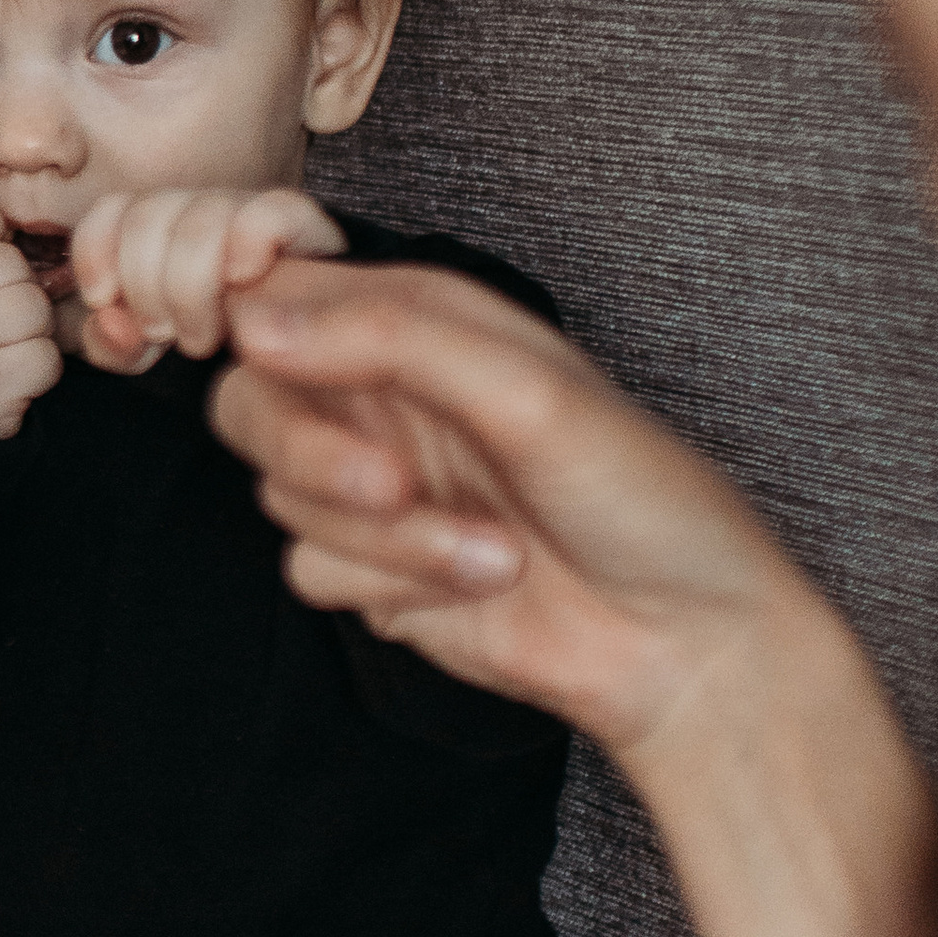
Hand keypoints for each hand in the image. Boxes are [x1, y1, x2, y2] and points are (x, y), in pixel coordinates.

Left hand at [66, 184, 342, 373]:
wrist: (296, 356)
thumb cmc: (213, 344)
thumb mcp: (149, 354)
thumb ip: (111, 344)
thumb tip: (113, 322)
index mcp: (156, 226)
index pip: (110, 210)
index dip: (96, 253)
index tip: (104, 299)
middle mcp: (197, 208)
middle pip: (148, 216)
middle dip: (147, 288)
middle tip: (167, 334)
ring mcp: (247, 209)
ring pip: (200, 222)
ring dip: (193, 291)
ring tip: (205, 335)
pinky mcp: (298, 221)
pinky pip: (265, 212)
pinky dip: (246, 247)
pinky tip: (241, 283)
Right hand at [213, 252, 801, 769]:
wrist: (684, 645)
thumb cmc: (641, 501)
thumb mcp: (526, 391)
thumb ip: (389, 339)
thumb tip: (257, 319)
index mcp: (429, 327)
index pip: (290, 291)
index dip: (258, 315)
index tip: (270, 351)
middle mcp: (393, 402)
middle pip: (253, 400)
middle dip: (307, 449)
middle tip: (389, 484)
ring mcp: (381, 490)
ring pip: (282, 497)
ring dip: (388, 537)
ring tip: (492, 550)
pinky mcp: (376, 574)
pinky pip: (312, 571)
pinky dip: (390, 586)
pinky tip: (474, 587)